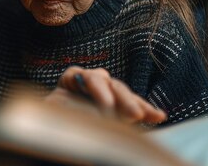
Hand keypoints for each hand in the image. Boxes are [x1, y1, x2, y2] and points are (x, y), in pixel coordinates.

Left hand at [45, 66, 166, 123]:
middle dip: (123, 99)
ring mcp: (105, 94)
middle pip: (109, 84)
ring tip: (152, 116)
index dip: (98, 90)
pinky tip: (158, 116)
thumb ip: (65, 108)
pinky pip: (132, 108)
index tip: (106, 109)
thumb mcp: (51, 111)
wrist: (52, 130)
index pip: (85, 77)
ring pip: (123, 94)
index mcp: (71, 80)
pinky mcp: (116, 108)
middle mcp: (90, 83)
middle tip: (133, 115)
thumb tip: (86, 112)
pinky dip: (144, 111)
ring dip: (137, 105)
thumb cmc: (48, 118)